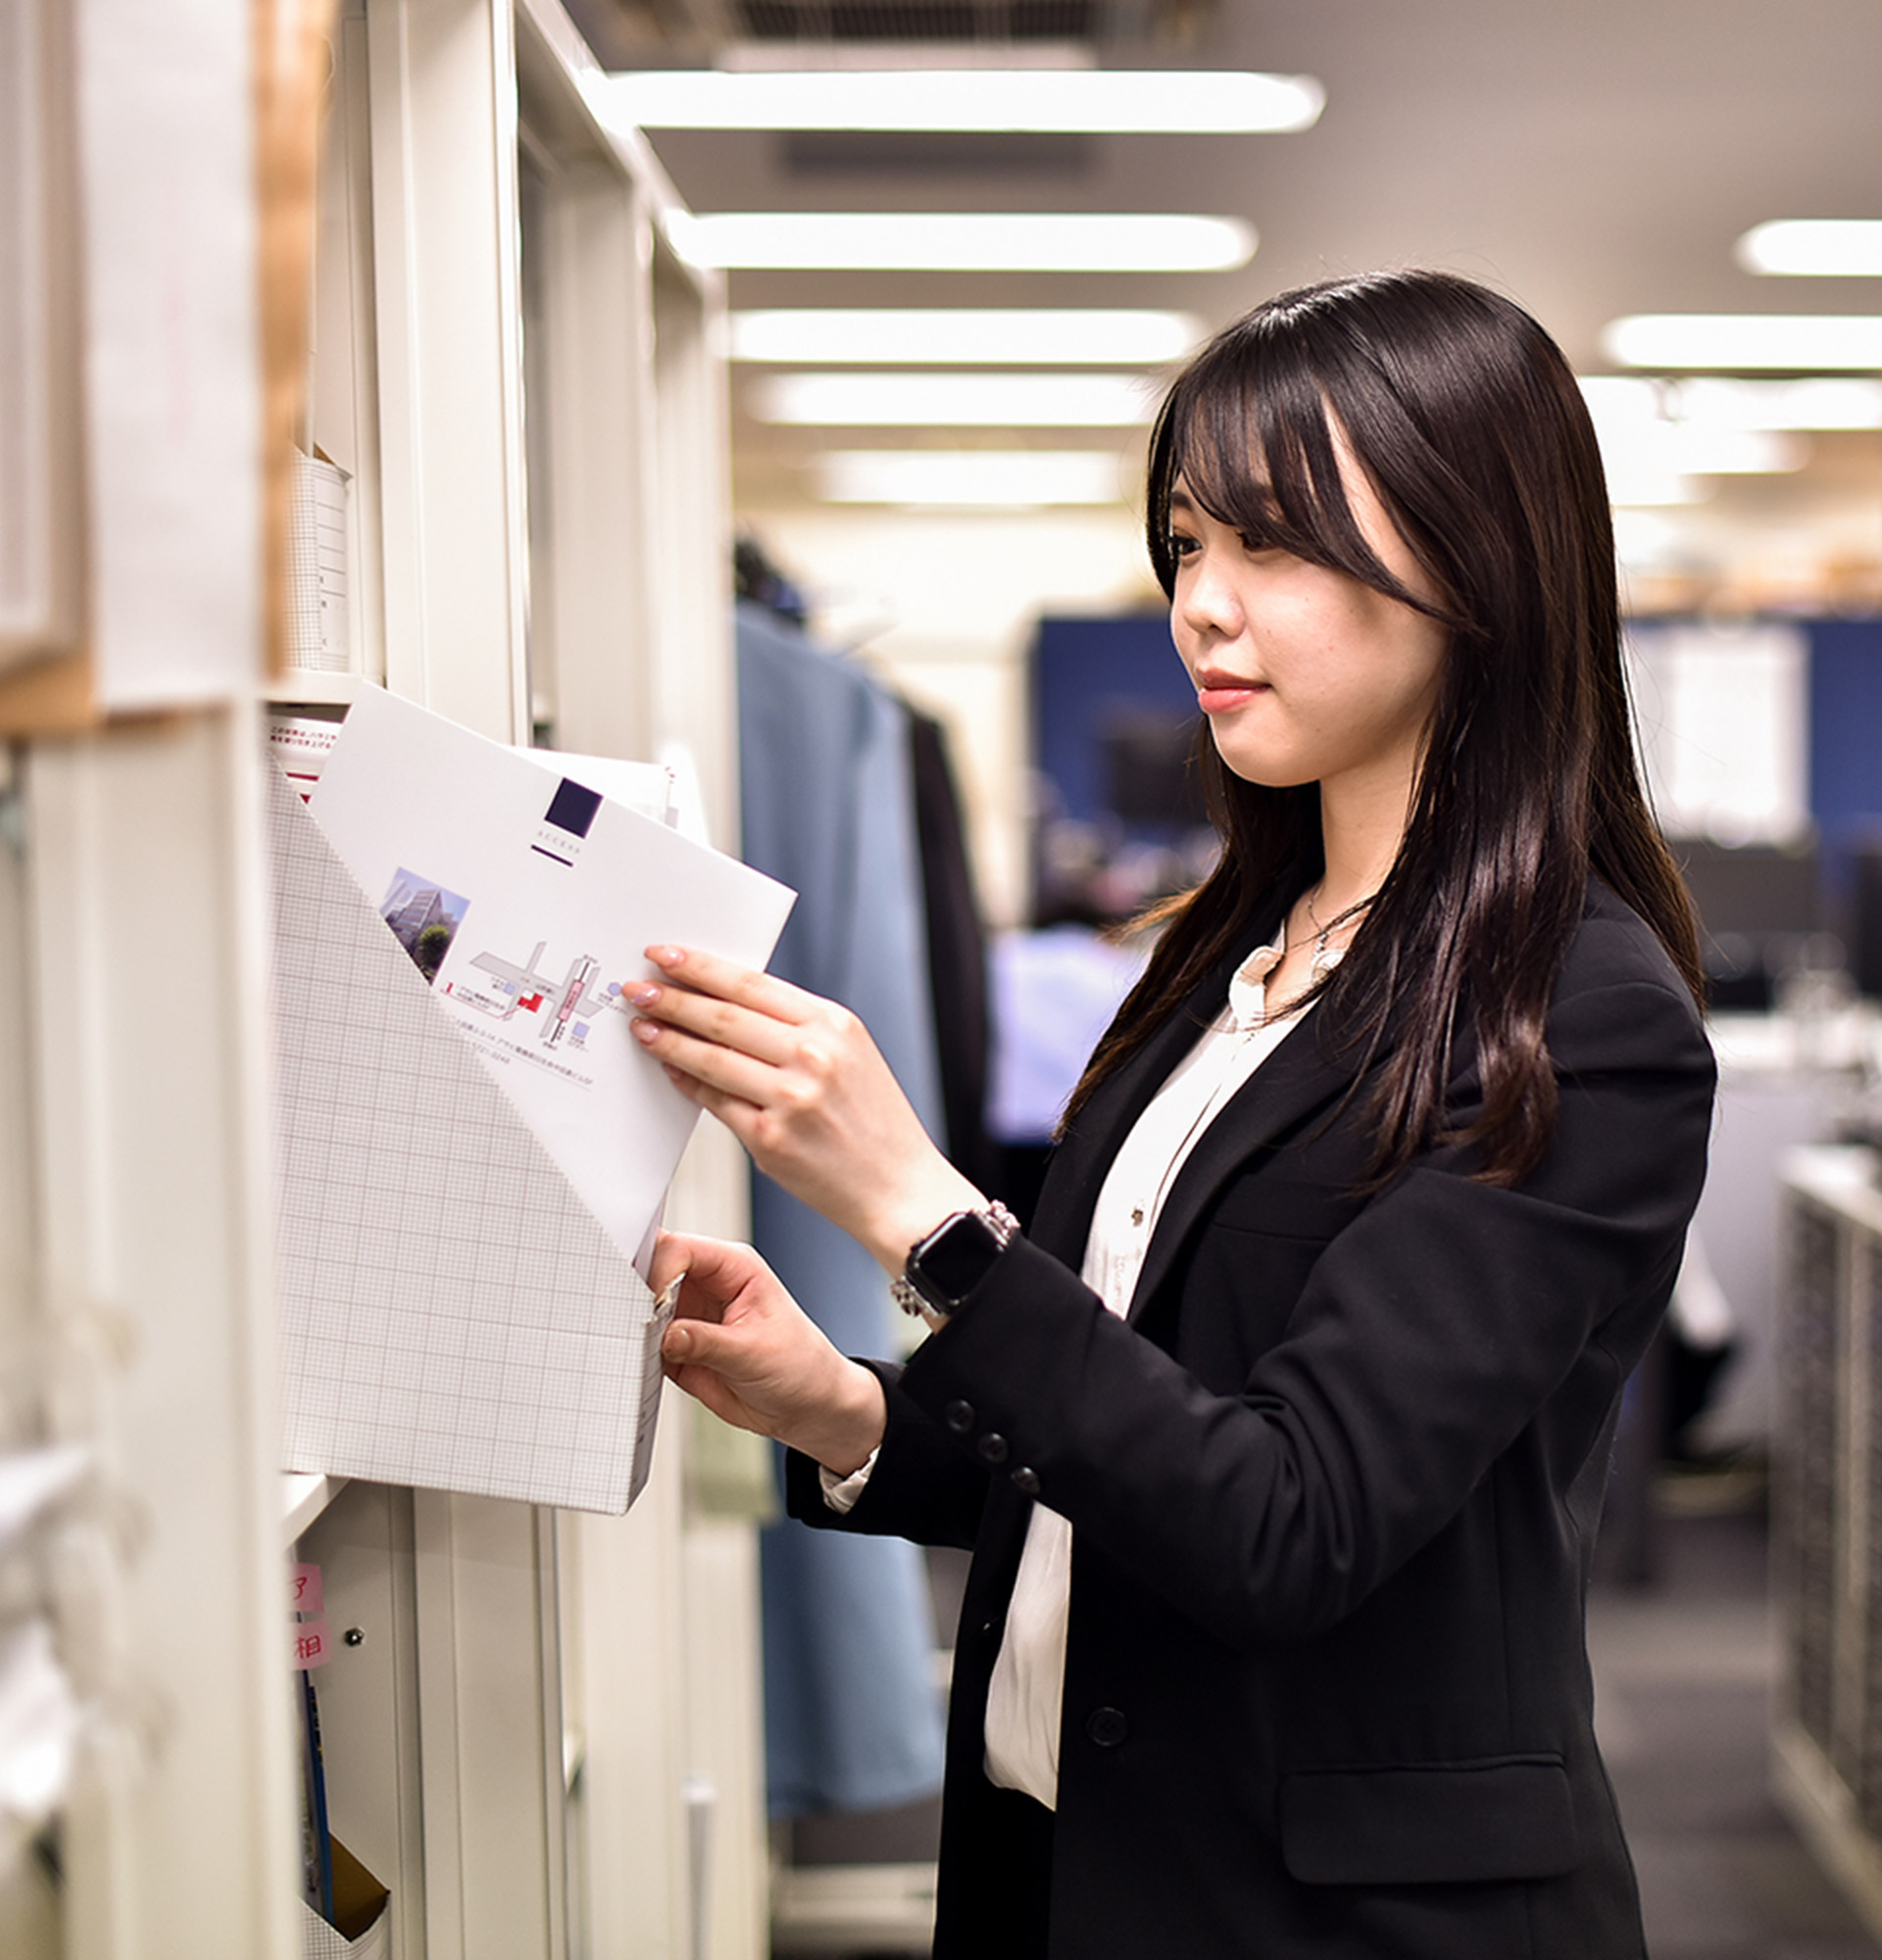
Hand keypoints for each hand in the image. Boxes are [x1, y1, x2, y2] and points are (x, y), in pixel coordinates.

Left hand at [629, 945, 983, 1271]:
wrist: (898, 1187)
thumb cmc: (871, 1121)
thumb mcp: (849, 1055)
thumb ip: (796, 1028)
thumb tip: (725, 1005)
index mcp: (833, 1024)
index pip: (752, 984)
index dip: (701, 967)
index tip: (666, 955)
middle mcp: (814, 1055)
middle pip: (724, 1016)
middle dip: (672, 998)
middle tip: (637, 987)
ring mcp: (791, 1098)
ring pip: (711, 1057)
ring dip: (668, 1039)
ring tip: (642, 1026)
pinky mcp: (770, 1139)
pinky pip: (716, 1101)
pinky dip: (687, 1082)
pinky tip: (670, 1069)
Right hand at [651, 1232, 886, 1474]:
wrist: (806, 1405)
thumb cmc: (800, 1367)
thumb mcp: (754, 1354)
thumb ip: (706, 1342)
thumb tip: (666, 1335)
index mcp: (734, 1268)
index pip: (681, 1249)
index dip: (659, 1271)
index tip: (651, 1305)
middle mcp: (708, 1285)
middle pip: (654, 1269)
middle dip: (636, 1290)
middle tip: (626, 1319)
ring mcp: (691, 1315)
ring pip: (644, 1305)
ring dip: (634, 1323)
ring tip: (631, 1344)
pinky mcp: (679, 1346)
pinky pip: (646, 1341)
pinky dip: (637, 1351)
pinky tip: (637, 1362)